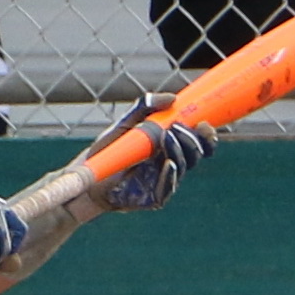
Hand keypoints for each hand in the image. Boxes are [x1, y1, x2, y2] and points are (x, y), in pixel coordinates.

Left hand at [94, 102, 215, 211]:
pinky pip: (168, 185)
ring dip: (180, 150)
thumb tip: (173, 98)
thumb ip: (145, 107)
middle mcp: (170, 162)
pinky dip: (170, 173)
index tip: (206, 123)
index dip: (206, 134)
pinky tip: (168, 162)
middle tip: (180, 127)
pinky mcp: (154, 196)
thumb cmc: (108, 149)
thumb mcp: (125, 123)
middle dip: (193, 140)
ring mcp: (164, 180)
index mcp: (169, 146)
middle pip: (196, 154)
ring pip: (184, 166)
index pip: (197, 141)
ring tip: (167, 137)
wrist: (88, 175)